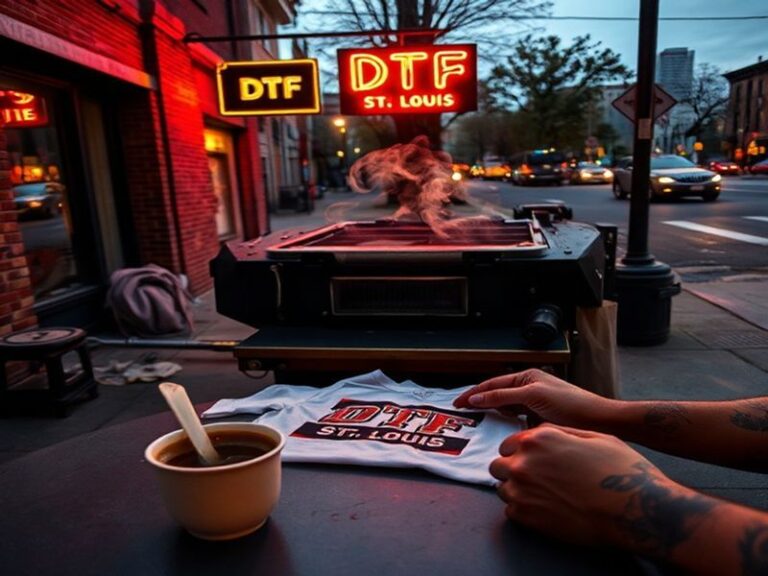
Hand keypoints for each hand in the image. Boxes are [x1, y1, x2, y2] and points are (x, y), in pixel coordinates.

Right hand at [453, 369, 617, 429]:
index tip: (457, 403)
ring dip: (491, 412)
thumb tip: (477, 398)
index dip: (473, 393)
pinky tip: (498, 430)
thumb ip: (503, 396)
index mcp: (527, 377)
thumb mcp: (533, 396)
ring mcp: (534, 403)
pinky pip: (515, 418)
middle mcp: (529, 387)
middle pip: (497, 394)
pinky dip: (504, 422)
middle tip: (461, 412)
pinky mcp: (540, 418)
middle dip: (479, 401)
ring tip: (474, 421)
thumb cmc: (570, 404)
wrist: (599, 421)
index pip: (492, 384)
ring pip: (505, 407)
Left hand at [489, 424, 700, 548]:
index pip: (509, 443)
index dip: (519, 452)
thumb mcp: (592, 436)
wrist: (635, 509)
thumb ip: (559, 432)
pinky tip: (545, 510)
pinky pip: (511, 511)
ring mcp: (521, 490)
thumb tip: (542, 432)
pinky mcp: (525, 517)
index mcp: (538, 439)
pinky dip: (523, 511)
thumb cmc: (620, 470)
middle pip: (499, 465)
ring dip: (517, 491)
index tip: (529, 460)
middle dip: (513, 471)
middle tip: (534, 480)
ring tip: (542, 496)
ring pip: (503, 489)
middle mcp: (524, 462)